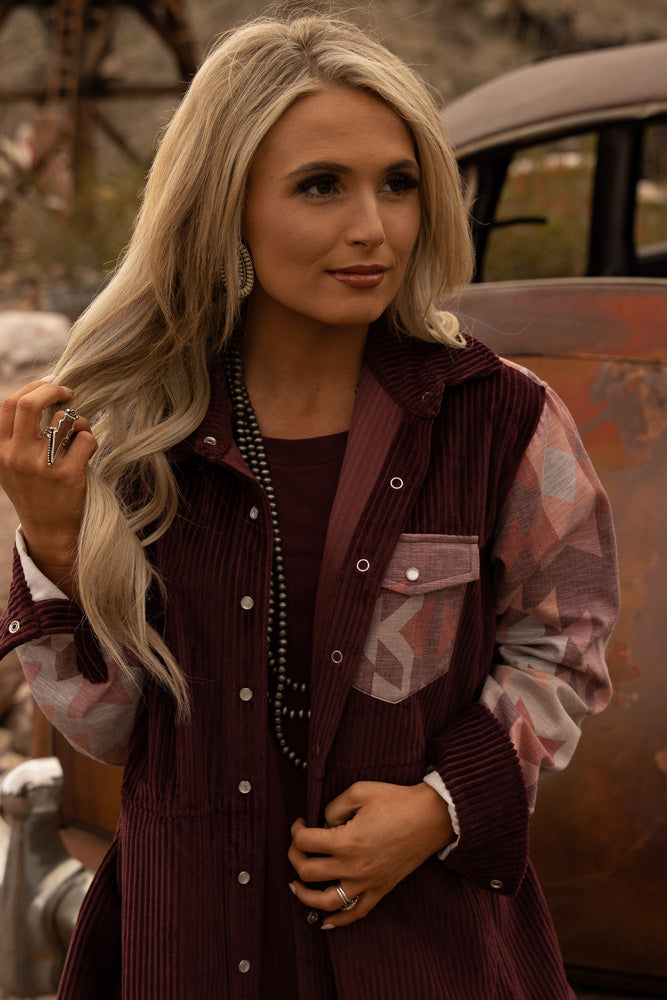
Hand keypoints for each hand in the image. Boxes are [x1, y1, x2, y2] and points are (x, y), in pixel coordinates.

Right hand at [0, 379, 97, 595]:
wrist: (48, 531)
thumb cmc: (35, 490)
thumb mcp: (12, 464)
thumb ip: (18, 433)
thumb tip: (43, 391)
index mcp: (1, 450)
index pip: (10, 404)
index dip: (34, 387)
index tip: (51, 386)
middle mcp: (17, 457)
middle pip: (29, 403)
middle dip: (52, 389)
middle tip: (68, 392)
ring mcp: (42, 466)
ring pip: (64, 419)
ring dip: (78, 419)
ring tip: (78, 433)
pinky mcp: (68, 476)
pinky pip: (85, 439)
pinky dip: (90, 439)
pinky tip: (85, 452)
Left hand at [288, 780, 452, 928]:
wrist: (430, 817)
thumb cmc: (396, 801)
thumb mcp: (359, 792)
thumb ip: (333, 807)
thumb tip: (323, 824)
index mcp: (346, 841)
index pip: (305, 842)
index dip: (296, 830)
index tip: (301, 823)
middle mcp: (353, 867)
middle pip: (307, 872)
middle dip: (295, 856)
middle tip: (298, 845)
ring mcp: (367, 882)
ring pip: (325, 902)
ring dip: (305, 896)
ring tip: (295, 886)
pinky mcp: (380, 890)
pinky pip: (355, 913)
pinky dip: (338, 921)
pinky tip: (325, 921)